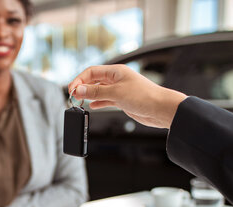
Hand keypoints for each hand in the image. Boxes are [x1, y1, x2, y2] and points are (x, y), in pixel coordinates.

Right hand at [68, 64, 186, 128]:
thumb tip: (79, 90)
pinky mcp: (122, 101)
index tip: (72, 90)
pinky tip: (92, 107)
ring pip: (99, 91)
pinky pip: (106, 100)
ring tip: (80, 102)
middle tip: (74, 97)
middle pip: (94, 81)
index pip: (91, 72)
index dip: (80, 80)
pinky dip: (98, 103)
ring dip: (89, 96)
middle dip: (82, 88)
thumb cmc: (144, 96)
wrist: (161, 109)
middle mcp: (117, 79)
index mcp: (116, 71)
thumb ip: (96, 93)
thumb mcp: (116, 93)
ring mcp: (119, 90)